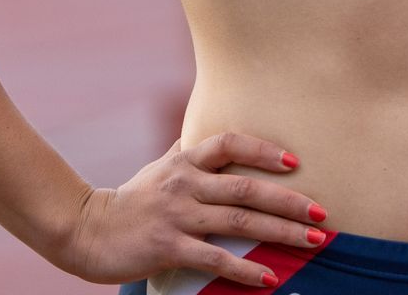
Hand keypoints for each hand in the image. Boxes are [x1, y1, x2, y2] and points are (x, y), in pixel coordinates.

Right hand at [54, 131, 328, 288]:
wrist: (84, 230)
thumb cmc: (130, 200)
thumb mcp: (159, 168)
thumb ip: (187, 151)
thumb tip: (204, 131)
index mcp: (185, 160)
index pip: (230, 142)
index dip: (264, 150)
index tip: (296, 163)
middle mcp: (184, 182)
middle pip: (246, 187)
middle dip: (289, 200)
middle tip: (322, 211)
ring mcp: (177, 214)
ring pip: (239, 221)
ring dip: (281, 232)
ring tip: (313, 240)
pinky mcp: (168, 246)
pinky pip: (215, 258)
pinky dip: (246, 268)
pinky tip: (270, 277)